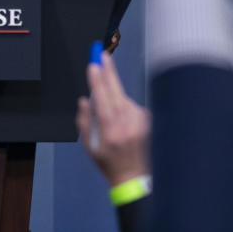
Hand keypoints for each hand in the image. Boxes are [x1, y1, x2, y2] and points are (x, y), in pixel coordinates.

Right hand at [77, 52, 149, 185]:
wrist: (134, 177)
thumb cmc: (108, 163)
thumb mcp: (89, 146)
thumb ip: (85, 121)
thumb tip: (85, 100)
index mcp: (111, 130)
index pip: (103, 98)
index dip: (98, 80)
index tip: (93, 64)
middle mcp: (128, 124)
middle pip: (116, 90)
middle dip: (108, 71)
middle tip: (101, 54)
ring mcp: (141, 122)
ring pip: (123, 98)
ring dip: (114, 98)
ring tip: (111, 120)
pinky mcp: (148, 121)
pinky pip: (131, 107)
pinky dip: (124, 108)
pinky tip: (123, 124)